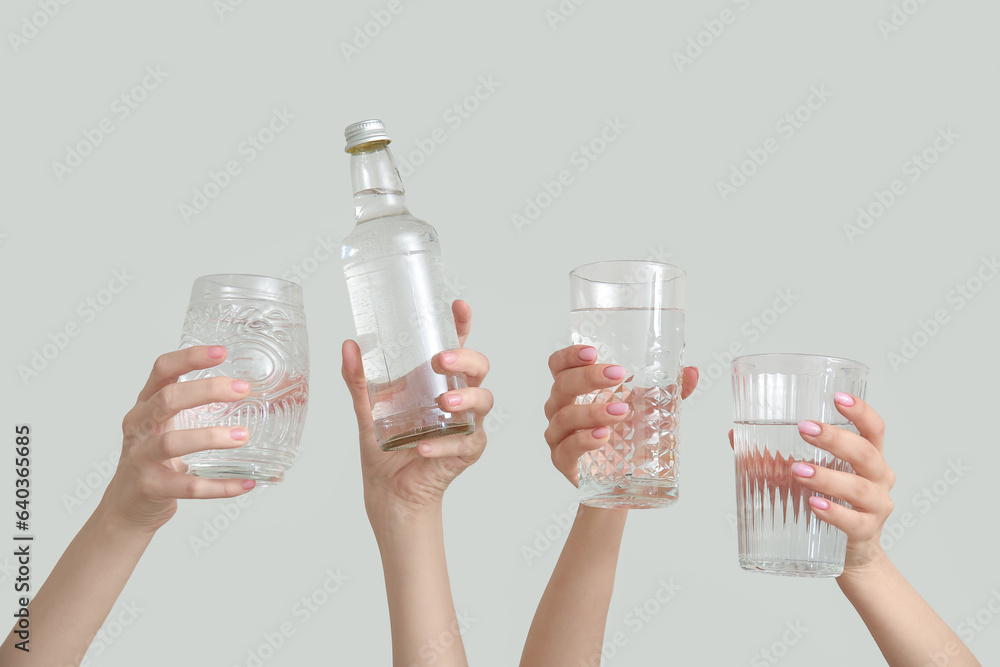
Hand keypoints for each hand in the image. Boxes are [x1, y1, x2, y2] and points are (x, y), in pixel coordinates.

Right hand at [100, 346, 256, 531]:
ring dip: (211, 437)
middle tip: (242, 390)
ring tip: (243, 436)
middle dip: (206, 391)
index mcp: (146, 404)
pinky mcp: (150, 487)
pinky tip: (244, 483)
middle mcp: (139, 426)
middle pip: (168, 399)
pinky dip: (219, 486)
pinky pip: (187, 485)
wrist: (126, 505)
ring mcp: (141, 457)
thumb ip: (195, 406)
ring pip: (173, 443)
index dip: (190, 357)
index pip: (162, 370)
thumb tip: (249, 391)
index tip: (221, 352)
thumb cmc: (154, 457)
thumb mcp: (167, 424)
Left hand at [342, 300, 492, 519]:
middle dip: (466, 359)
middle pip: (479, 367)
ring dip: (465, 399)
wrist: (390, 491)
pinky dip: (443, 445)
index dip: (461, 325)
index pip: (457, 345)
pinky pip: (465, 443)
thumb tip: (349, 345)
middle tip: (441, 361)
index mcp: (438, 380)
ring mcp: (468, 424)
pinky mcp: (467, 451)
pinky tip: (423, 448)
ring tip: (443, 405)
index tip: (457, 308)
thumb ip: (359, 380)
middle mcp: (458, 397)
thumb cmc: (386, 448)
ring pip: (484, 401)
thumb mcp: (367, 409)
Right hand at [543, 345, 698, 485]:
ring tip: (621, 412)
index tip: (592, 352)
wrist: (621, 482)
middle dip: (588, 377)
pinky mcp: (564, 462)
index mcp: (575, 390)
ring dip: (592, 411)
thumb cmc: (626, 438)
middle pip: (561, 385)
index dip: (570, 356)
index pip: (559, 365)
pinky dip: (583, 441)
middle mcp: (560, 409)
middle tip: (618, 375)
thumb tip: (693, 372)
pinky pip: (566, 449)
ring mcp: (559, 436)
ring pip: (564, 416)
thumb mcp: (647, 410)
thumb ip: (667, 391)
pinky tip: (603, 437)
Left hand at [727, 393, 893, 571]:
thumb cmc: (829, 502)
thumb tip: (735, 434)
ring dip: (826, 477)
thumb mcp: (808, 475)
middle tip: (804, 428)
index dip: (860, 411)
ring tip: (797, 471)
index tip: (836, 397)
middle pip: (865, 453)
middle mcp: (878, 478)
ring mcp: (876, 506)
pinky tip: (814, 505)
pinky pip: (853, 522)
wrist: (852, 553)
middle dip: (835, 439)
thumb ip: (774, 455)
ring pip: (858, 487)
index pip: (873, 428)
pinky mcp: (866, 532)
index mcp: (869, 457)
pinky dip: (833, 513)